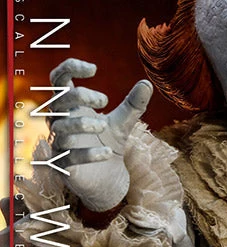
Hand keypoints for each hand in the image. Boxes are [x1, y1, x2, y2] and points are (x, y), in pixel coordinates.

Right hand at [48, 58, 152, 211]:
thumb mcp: (123, 123)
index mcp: (71, 107)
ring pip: (61, 127)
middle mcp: (61, 122)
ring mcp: (60, 144)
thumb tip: (147, 84)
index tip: (93, 68)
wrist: (108, 179)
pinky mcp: (64, 166)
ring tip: (104, 124)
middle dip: (80, 95)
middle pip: (59, 100)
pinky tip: (108, 153)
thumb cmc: (109, 144)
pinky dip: (88, 154)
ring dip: (81, 123)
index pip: (59, 79)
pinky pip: (70, 157)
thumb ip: (133, 105)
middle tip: (106, 101)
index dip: (70, 68)